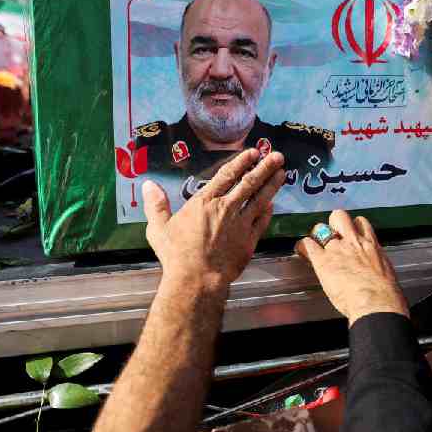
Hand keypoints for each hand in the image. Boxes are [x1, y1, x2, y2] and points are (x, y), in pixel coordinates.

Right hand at [142, 149, 285, 289]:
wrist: (197, 279)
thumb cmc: (176, 255)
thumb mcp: (159, 228)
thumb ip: (156, 205)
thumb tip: (148, 185)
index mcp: (204, 202)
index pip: (226, 176)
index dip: (241, 162)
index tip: (253, 152)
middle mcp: (226, 208)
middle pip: (249, 183)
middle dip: (264, 167)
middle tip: (277, 156)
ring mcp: (240, 224)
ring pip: (260, 199)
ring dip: (272, 185)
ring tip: (282, 173)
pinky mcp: (249, 241)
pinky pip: (261, 222)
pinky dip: (268, 212)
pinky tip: (273, 204)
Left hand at [295, 211, 407, 325]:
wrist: (375, 302)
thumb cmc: (384, 294)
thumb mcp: (384, 270)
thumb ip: (373, 263)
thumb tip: (371, 269)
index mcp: (370, 245)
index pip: (360, 222)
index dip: (352, 227)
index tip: (348, 234)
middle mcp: (353, 242)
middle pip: (339, 216)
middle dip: (333, 224)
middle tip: (331, 236)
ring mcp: (336, 249)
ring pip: (320, 228)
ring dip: (317, 235)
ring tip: (315, 244)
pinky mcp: (322, 261)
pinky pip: (307, 245)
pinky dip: (303, 247)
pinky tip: (302, 251)